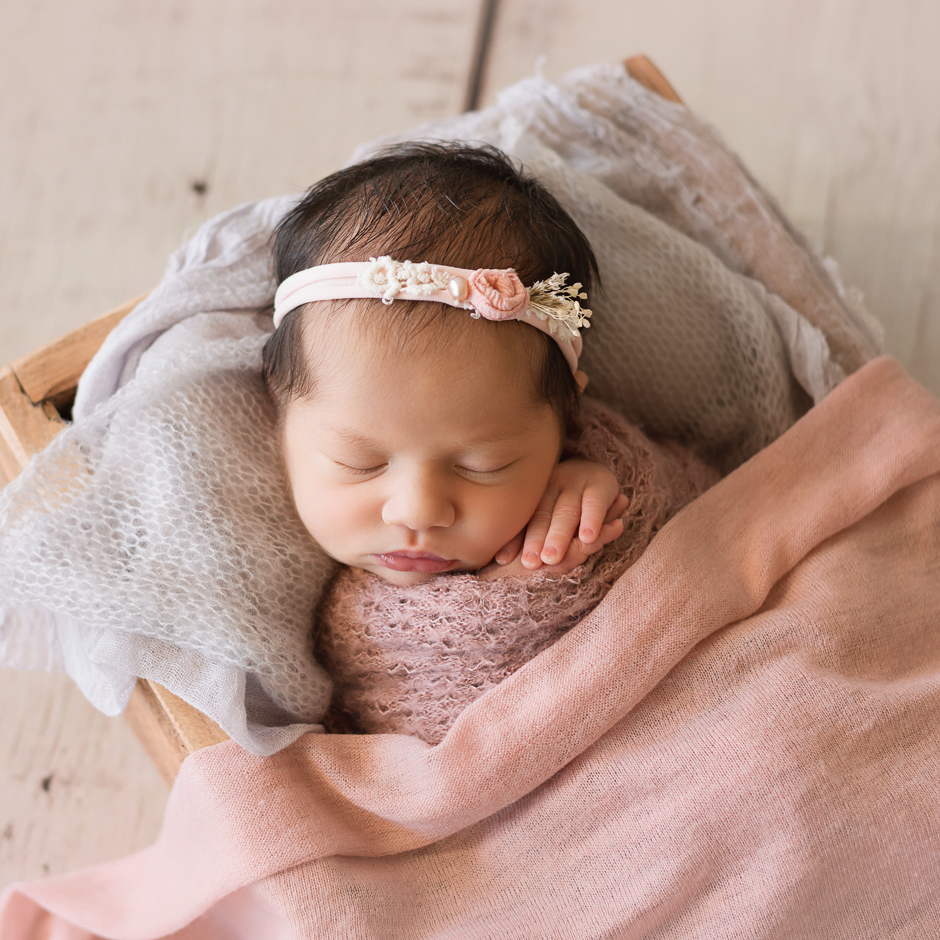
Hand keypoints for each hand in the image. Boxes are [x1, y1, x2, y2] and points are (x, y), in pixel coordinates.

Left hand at [479, 460, 628, 579]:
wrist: (598, 471)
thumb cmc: (564, 500)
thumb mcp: (546, 512)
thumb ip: (527, 532)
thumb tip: (499, 559)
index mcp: (536, 491)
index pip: (523, 519)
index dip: (513, 540)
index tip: (502, 560)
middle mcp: (554, 484)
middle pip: (542, 515)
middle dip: (535, 541)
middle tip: (529, 564)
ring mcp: (577, 482)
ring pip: (566, 512)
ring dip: (558, 535)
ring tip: (552, 558)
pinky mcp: (601, 483)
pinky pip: (595, 504)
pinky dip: (592, 520)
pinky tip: (588, 538)